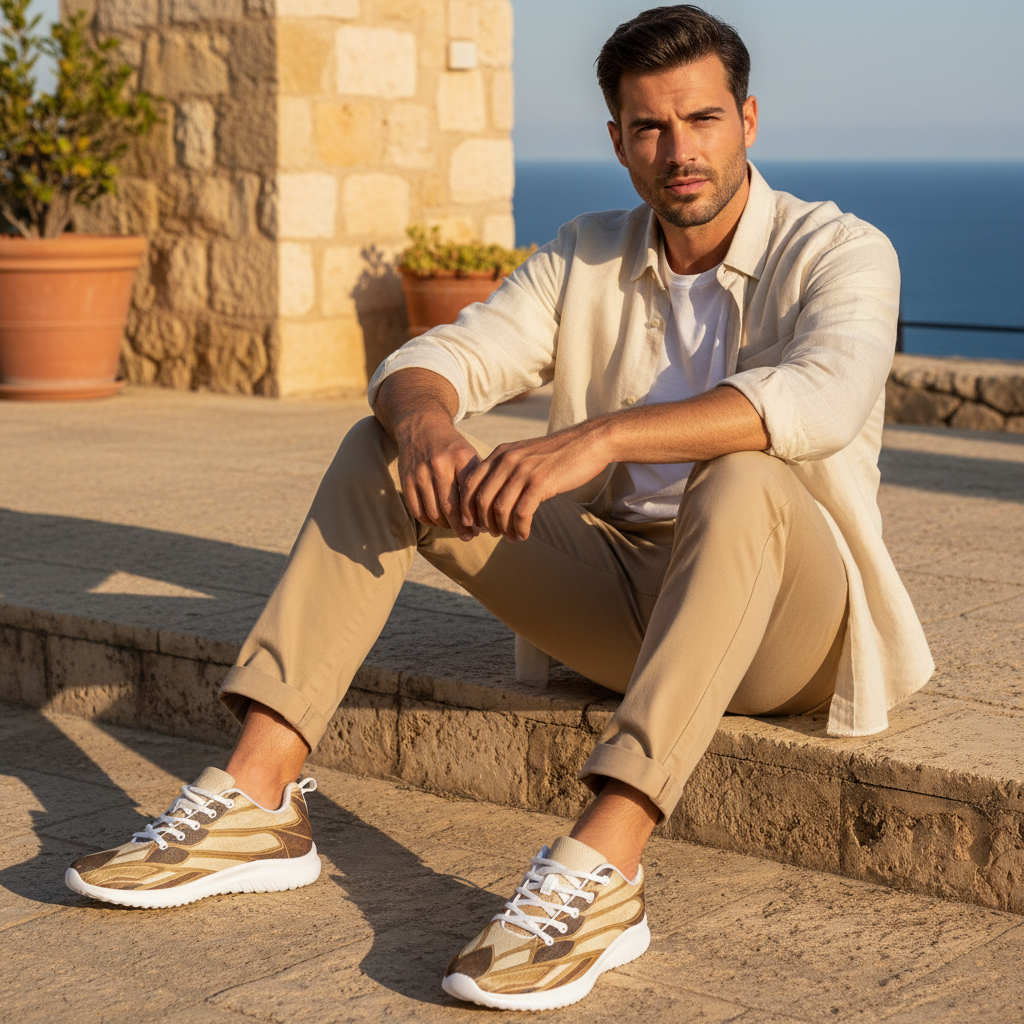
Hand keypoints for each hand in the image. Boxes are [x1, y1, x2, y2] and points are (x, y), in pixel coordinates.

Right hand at [396, 415, 480, 540]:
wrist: (421, 425)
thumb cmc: (452, 447)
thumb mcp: (469, 455)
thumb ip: (477, 481)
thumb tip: (484, 517)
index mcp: (461, 457)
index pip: (470, 495)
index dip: (475, 516)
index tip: (481, 527)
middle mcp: (439, 464)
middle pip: (450, 508)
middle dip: (461, 527)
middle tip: (469, 536)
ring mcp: (420, 473)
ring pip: (433, 513)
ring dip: (445, 526)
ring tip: (455, 528)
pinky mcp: (407, 479)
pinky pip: (418, 511)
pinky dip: (429, 521)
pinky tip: (438, 521)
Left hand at [459, 424, 609, 541]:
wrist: (589, 442)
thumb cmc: (559, 453)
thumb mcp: (526, 454)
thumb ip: (507, 469)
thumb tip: (492, 497)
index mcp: (500, 453)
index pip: (470, 482)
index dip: (466, 506)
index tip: (471, 523)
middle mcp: (507, 460)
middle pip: (481, 499)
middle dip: (484, 522)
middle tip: (492, 533)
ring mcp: (523, 471)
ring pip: (500, 509)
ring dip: (503, 528)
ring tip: (510, 537)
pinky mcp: (540, 482)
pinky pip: (521, 513)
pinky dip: (519, 528)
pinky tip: (523, 535)